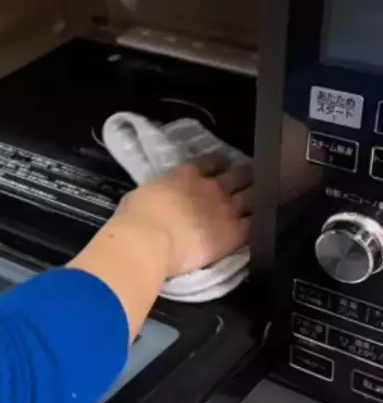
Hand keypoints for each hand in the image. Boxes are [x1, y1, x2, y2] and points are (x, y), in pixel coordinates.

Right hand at [111, 162, 251, 279]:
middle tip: (250, 179)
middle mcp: (210, 187)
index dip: (219, 163)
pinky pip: (256, 225)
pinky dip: (261, 222)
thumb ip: (158, 194)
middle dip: (245, 175)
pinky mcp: (234, 233)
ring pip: (252, 195)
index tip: (222, 166)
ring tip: (263, 198)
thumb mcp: (142, 195)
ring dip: (257, 195)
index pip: (209, 162)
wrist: (149, 240)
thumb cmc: (136, 218)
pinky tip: (265, 223)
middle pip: (237, 175)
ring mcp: (226, 209)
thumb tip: (158, 199)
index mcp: (185, 175)